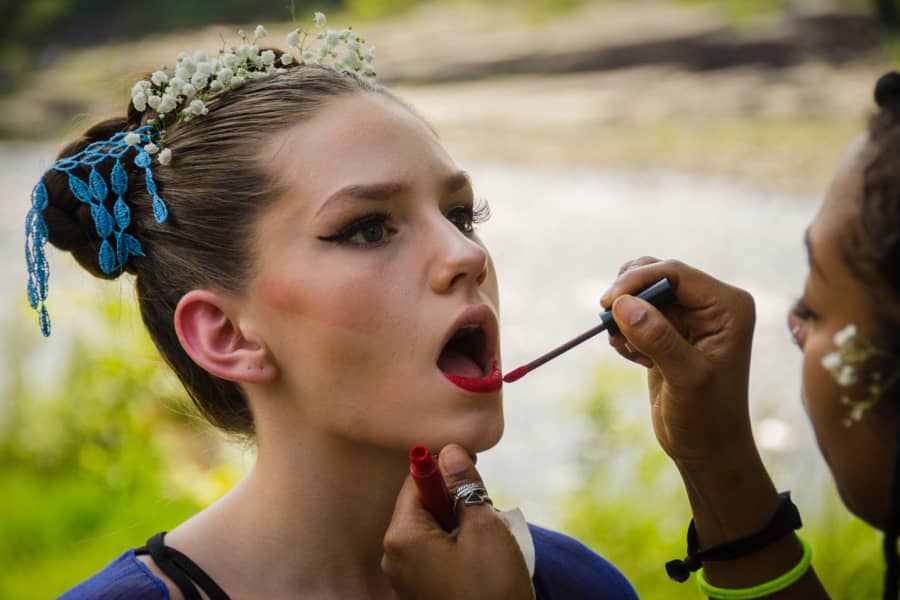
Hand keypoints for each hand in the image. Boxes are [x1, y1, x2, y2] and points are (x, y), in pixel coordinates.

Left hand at [381, 444, 534, 599]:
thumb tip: (451, 451)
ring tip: (488, 545)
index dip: (446, 468)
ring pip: (435, 530)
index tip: (474, 464)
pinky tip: (482, 564)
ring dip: (462, 527)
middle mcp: (395, 557)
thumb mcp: (484, 528)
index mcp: (402, 537)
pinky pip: (437, 555)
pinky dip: (460, 549)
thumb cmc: (492, 589)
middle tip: (486, 514)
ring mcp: (406, 579)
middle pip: (425, 505)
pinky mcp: (422, 593)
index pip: (417, 480)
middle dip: (457, 502)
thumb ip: (465, 486)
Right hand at [600, 257, 757, 465]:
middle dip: (628, 296)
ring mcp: (690, 318)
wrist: (706, 449)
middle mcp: (711, 305)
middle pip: (656, 275)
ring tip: (626, 348)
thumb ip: (657, 338)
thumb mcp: (686, 378)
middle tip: (608, 322)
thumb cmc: (707, 417)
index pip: (675, 273)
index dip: (638, 281)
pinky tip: (634, 358)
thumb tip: (622, 304)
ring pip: (642, 293)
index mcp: (728, 306)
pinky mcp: (669, 333)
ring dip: (624, 316)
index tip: (607, 303)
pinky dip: (625, 332)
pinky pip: (636, 315)